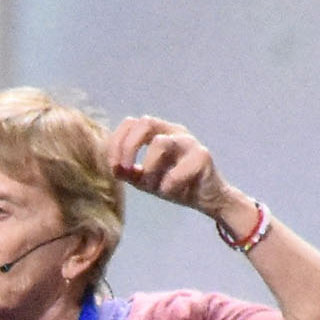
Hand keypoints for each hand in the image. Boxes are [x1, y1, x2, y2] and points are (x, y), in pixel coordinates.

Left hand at [108, 115, 237, 223]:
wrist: (205, 198)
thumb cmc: (173, 184)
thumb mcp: (144, 179)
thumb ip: (128, 171)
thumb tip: (114, 166)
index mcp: (159, 132)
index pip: (131, 123)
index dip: (117, 142)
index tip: (114, 167)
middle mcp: (174, 132)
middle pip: (145, 122)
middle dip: (129, 147)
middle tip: (126, 171)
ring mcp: (189, 142)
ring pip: (160, 143)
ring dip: (149, 170)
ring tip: (153, 187)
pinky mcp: (203, 157)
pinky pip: (176, 171)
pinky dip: (167, 186)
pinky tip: (171, 192)